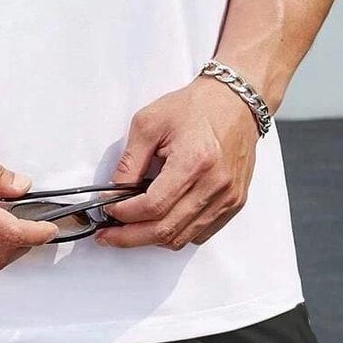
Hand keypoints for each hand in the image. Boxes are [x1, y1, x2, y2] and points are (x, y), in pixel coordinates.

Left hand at [98, 76, 258, 250]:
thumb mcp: (149, 123)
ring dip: (151, 239)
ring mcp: (227, 198)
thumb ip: (130, 162)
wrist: (234, 102)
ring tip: (129, 230)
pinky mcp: (233, 203)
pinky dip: (176, 234)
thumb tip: (113, 193)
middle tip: (108, 236)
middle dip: (131, 237)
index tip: (108, 211)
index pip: (153, 206)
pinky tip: (159, 222)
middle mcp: (215, 185)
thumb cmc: (195, 107)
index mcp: (194, 162)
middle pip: (166, 230)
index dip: (125, 214)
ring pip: (182, 238)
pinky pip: (199, 234)